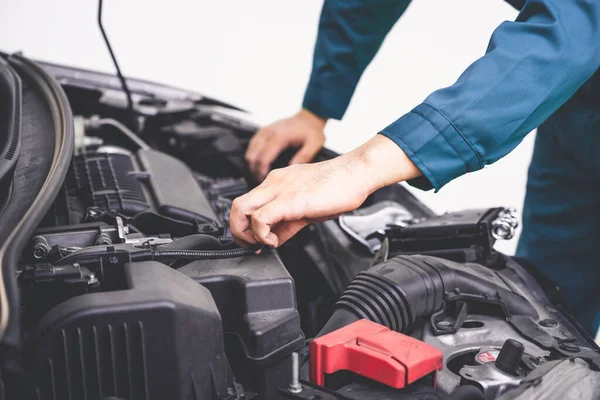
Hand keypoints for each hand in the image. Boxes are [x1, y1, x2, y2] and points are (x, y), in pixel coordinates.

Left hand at [231, 134, 421, 247]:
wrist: (356, 174)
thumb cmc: (339, 186)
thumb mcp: (306, 206)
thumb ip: (287, 222)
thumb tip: (274, 238)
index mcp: (277, 182)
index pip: (249, 205)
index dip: (247, 227)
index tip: (256, 242)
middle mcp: (274, 183)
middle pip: (236, 205)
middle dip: (238, 231)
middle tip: (250, 245)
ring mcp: (279, 190)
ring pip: (240, 209)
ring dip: (245, 233)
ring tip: (262, 244)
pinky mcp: (288, 201)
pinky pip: (260, 218)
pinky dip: (261, 235)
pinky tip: (274, 241)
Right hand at [245, 109, 325, 180]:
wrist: (308, 118)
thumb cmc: (311, 130)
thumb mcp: (314, 144)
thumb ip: (304, 157)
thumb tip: (291, 170)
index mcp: (279, 137)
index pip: (263, 159)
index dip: (261, 173)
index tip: (265, 182)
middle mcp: (268, 133)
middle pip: (251, 157)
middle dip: (254, 171)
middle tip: (262, 182)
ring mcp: (264, 131)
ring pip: (249, 152)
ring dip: (252, 165)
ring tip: (260, 175)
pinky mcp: (262, 132)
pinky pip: (251, 146)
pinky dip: (252, 157)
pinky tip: (260, 165)